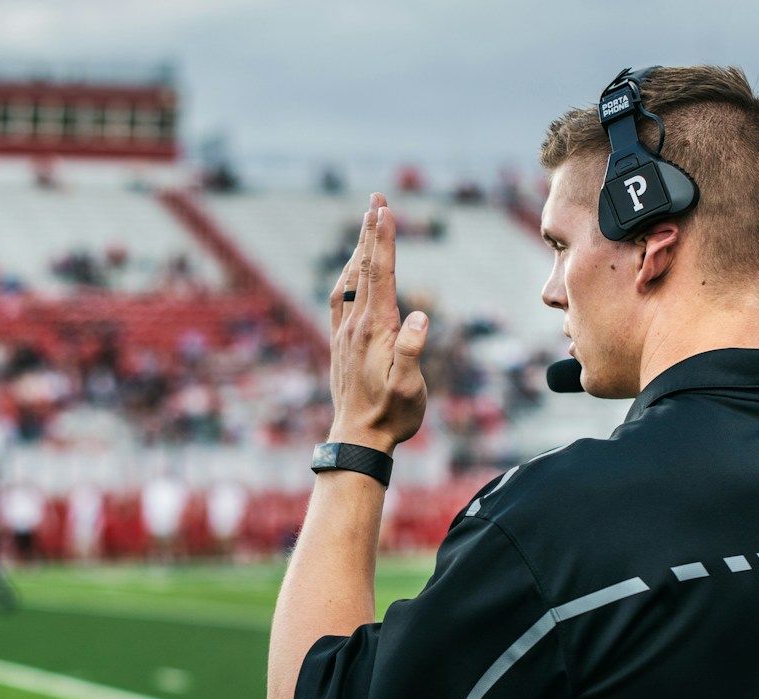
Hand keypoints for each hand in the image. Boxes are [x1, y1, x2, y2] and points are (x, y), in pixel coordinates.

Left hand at [326, 193, 428, 453]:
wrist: (357, 439)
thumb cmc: (391, 416)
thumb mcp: (409, 388)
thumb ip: (412, 352)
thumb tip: (418, 316)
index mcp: (377, 329)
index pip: (381, 273)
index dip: (383, 239)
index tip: (384, 208)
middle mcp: (357, 325)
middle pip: (364, 267)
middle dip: (371, 231)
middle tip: (375, 198)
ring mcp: (345, 333)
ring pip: (351, 280)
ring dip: (359, 249)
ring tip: (366, 224)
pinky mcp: (340, 344)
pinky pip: (340, 299)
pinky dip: (347, 276)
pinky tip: (350, 272)